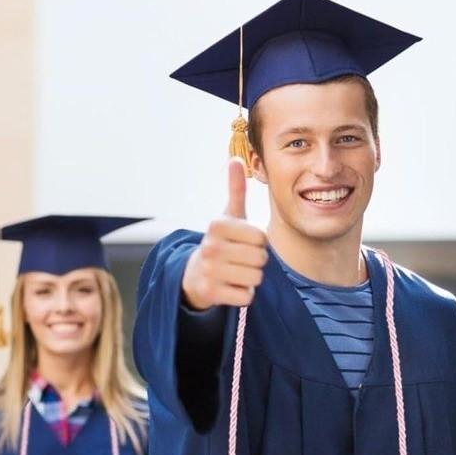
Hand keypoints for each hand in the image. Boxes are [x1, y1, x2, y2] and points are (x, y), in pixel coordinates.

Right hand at [182, 158, 267, 310]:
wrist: (194, 274)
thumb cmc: (220, 242)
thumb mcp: (227, 216)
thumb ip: (235, 189)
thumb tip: (235, 159)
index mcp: (217, 225)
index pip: (261, 238)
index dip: (257, 243)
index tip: (242, 243)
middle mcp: (210, 247)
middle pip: (261, 259)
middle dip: (255, 261)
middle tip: (238, 259)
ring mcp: (209, 271)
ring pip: (256, 278)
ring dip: (250, 278)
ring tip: (235, 272)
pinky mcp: (210, 292)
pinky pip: (246, 296)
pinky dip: (242, 294)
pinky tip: (230, 287)